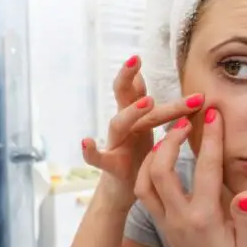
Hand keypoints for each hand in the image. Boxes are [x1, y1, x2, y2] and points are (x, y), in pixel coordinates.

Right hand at [82, 55, 203, 202]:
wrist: (125, 191)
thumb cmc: (141, 158)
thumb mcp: (148, 129)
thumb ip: (155, 108)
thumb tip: (160, 81)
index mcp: (137, 117)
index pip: (140, 91)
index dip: (144, 75)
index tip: (146, 55)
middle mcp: (124, 126)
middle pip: (122, 96)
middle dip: (127, 77)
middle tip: (136, 59)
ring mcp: (116, 143)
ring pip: (119, 123)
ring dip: (132, 111)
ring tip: (148, 102)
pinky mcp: (111, 165)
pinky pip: (98, 157)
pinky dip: (91, 150)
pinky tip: (86, 141)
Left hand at [134, 107, 246, 246]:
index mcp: (204, 220)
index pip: (205, 170)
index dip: (210, 139)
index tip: (214, 114)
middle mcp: (179, 218)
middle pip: (161, 171)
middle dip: (170, 141)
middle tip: (185, 119)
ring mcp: (166, 221)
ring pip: (145, 182)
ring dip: (153, 154)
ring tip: (170, 133)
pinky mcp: (161, 223)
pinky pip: (144, 192)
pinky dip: (148, 169)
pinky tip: (162, 156)